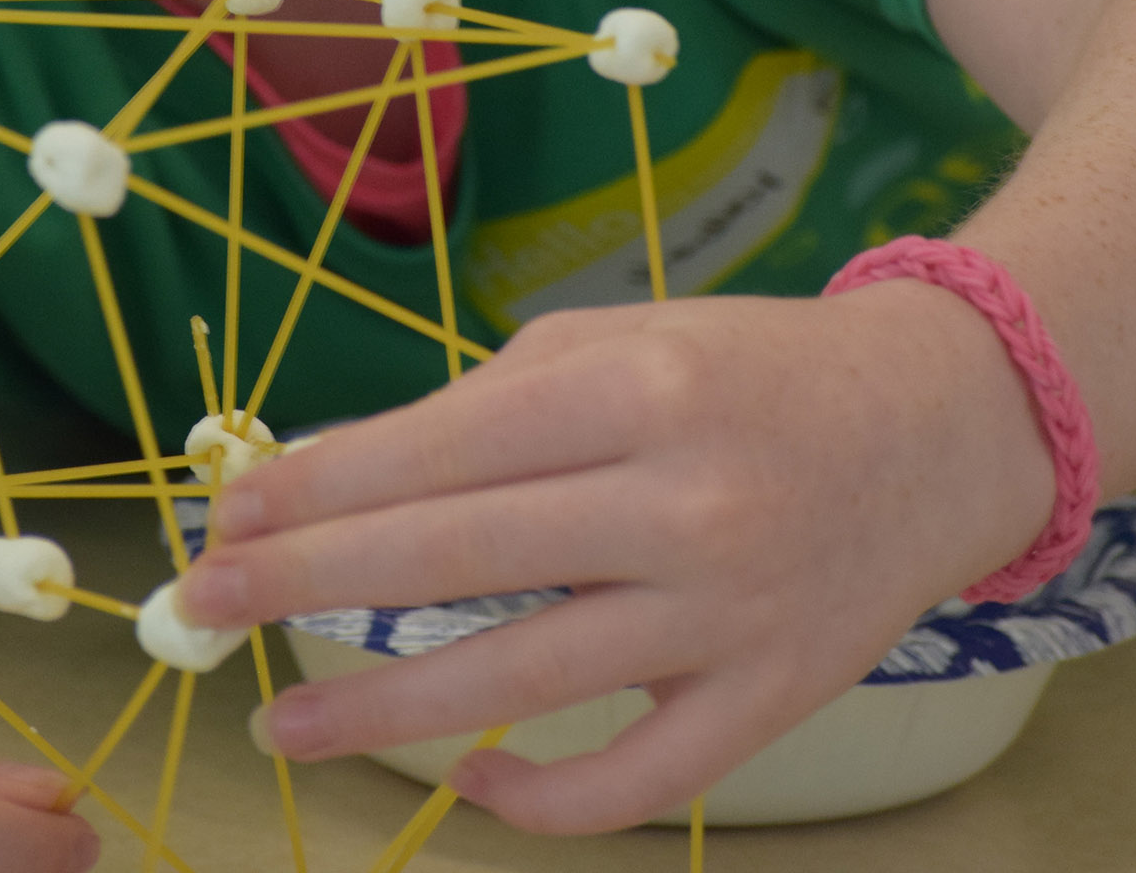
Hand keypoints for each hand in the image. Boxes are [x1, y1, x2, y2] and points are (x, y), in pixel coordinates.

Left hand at [176, 282, 1054, 832]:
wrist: (933, 424)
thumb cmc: (744, 363)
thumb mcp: (613, 339)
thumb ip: (486, 407)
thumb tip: (343, 479)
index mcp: (634, 388)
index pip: (440, 448)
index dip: (320, 484)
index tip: (228, 510)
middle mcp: (681, 500)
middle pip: (457, 557)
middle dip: (307, 581)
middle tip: (201, 601)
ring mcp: (730, 617)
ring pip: (523, 681)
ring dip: (382, 710)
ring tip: (281, 723)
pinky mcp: (772, 704)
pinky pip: (635, 780)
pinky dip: (541, 796)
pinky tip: (466, 779)